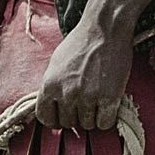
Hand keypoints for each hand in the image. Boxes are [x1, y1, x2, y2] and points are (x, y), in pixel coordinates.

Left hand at [36, 17, 132, 131]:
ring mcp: (87, 97)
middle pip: (68, 123)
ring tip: (97, 100)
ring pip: (87, 125)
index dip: (55, 120)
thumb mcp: (55, 64)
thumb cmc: (80, 43)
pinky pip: (104, 124)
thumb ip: (52, 86)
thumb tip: (52, 106)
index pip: (45, 118)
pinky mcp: (109, 98)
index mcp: (49, 85)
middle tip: (85, 103)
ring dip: (93, 117)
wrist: (104, 29)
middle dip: (76, 116)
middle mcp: (66, 94)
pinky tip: (108, 105)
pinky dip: (107, 118)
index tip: (63, 116)